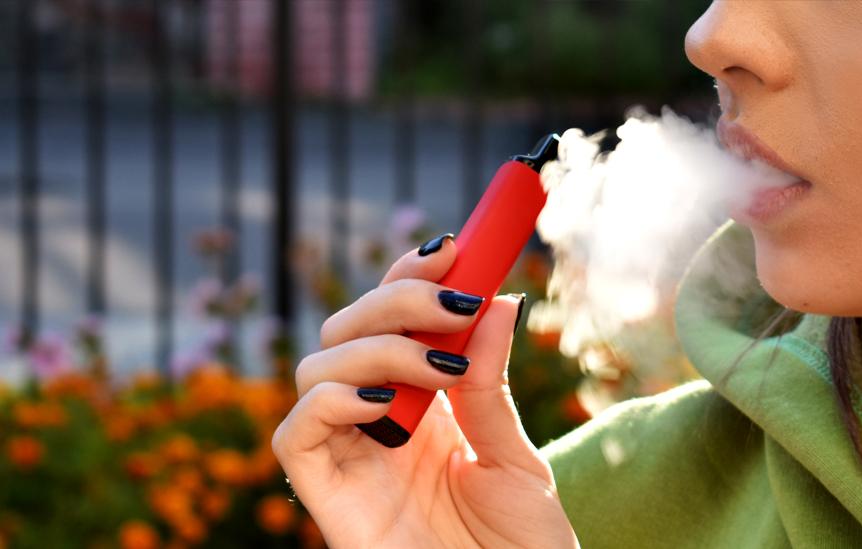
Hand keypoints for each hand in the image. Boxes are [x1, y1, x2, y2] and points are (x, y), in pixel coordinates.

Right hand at [272, 236, 578, 548]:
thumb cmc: (522, 547)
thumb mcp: (515, 456)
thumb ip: (491, 384)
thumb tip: (497, 300)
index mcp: (424, 404)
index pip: (394, 319)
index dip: (411, 277)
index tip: (455, 246)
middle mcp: (379, 420)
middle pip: (347, 328)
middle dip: (396, 299)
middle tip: (453, 299)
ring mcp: (350, 455)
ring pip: (316, 365)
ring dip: (377, 346)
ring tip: (440, 367)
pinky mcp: (326, 495)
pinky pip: (296, 434)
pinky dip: (331, 400)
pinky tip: (388, 403)